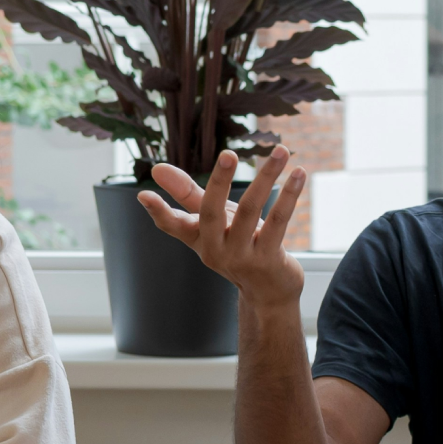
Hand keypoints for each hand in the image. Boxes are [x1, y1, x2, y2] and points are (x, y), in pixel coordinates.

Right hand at [137, 147, 305, 311]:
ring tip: (280, 151)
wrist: (268, 292)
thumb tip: (156, 169)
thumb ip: (186, 194)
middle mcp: (216, 250)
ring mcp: (242, 257)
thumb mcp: (212, 222)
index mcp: (199, 240)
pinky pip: (278, 222)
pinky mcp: (268, 259)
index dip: (159, 212)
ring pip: (250, 211)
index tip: (143, 196)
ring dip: (267, 178)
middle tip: (228, 154)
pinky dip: (289, 196)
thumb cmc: (237, 246)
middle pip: (211, 213)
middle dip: (218, 183)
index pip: (173, 226)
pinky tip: (298, 174)